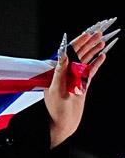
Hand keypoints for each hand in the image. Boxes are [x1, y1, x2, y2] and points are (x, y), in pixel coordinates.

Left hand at [43, 18, 116, 147]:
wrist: (63, 124)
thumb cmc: (56, 110)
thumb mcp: (56, 90)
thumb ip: (60, 72)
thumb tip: (62, 56)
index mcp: (58, 73)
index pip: (67, 53)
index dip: (77, 43)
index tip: (86, 34)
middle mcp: (66, 73)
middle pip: (78, 55)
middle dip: (88, 43)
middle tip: (98, 33)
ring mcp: (75, 78)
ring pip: (85, 61)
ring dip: (93, 51)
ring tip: (102, 41)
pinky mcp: (82, 85)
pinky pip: (90, 71)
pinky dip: (96, 64)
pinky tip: (102, 56)